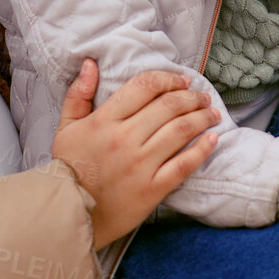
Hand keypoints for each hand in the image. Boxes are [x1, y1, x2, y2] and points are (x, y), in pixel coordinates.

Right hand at [51, 59, 219, 247]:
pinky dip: (202, 150)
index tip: (182, 80)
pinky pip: (184, 165)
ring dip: (201, 117)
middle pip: (168, 106)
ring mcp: (140, 165)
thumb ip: (78, 94)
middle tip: (202, 96)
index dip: (168, 78)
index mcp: (104, 121)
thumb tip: (91, 63)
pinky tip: (213, 139)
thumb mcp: (65, 128)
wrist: (70, 214)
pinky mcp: (152, 189)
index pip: (144, 86)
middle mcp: (124, 139)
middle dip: (191, 96)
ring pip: (180, 131)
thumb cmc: (69, 169)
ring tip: (212, 113)